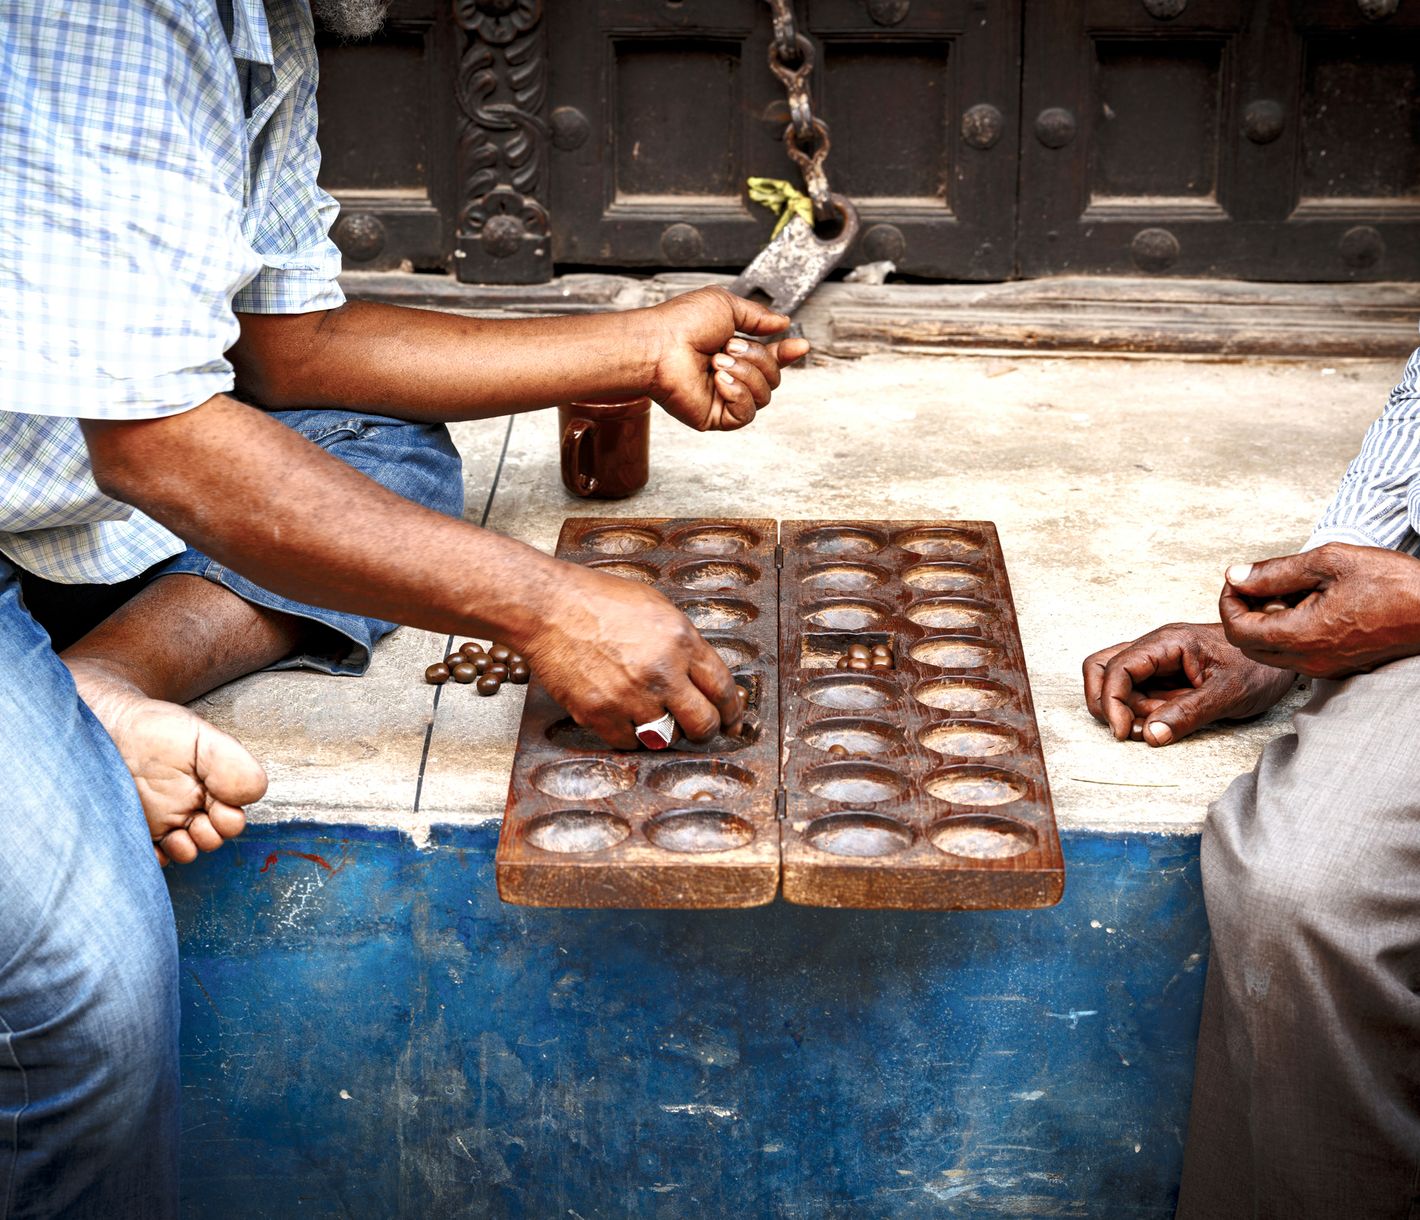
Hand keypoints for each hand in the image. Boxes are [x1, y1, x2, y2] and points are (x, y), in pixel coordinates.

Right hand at [519, 561, 741, 748]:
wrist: (549, 607)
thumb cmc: (596, 600)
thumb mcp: (656, 607)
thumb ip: (684, 642)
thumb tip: (702, 673)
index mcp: (680, 640)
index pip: (722, 688)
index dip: (731, 710)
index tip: (731, 718)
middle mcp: (661, 671)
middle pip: (703, 723)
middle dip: (707, 730)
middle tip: (701, 729)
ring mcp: (630, 696)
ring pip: (667, 738)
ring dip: (666, 732)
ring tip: (656, 717)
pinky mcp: (600, 713)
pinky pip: (629, 743)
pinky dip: (631, 736)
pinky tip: (627, 719)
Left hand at [645, 286, 810, 430]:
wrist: (658, 345)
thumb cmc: (682, 323)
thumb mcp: (726, 306)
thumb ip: (758, 316)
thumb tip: (783, 323)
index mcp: (733, 351)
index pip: (770, 359)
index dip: (787, 354)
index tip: (800, 345)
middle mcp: (731, 376)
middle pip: (773, 378)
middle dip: (757, 358)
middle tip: (727, 347)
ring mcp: (723, 398)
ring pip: (764, 396)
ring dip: (745, 374)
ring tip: (717, 362)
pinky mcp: (715, 417)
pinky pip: (746, 414)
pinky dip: (738, 395)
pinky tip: (719, 382)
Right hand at [1083, 622, 1293, 746]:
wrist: (1283, 657)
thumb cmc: (1261, 668)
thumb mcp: (1229, 693)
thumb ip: (1188, 713)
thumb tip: (1150, 734)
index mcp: (1169, 642)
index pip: (1117, 667)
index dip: (1111, 701)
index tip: (1123, 732)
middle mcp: (1156, 647)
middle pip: (1102, 668)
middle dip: (1108, 702)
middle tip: (1131, 730)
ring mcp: (1157, 661)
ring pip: (1113, 679)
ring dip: (1123, 708)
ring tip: (1153, 726)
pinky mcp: (1164, 676)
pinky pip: (1135, 691)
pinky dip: (1137, 710)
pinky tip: (1162, 722)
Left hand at [1219, 542, 1419, 677]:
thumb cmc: (1392, 583)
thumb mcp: (1329, 562)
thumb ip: (1275, 572)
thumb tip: (1235, 575)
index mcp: (1302, 635)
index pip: (1237, 630)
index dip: (1228, 602)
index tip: (1239, 580)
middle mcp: (1309, 659)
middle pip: (1248, 645)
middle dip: (1242, 613)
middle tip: (1258, 585)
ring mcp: (1323, 667)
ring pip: (1270, 652)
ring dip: (1265, 623)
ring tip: (1286, 592)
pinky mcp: (1335, 666)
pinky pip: (1295, 654)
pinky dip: (1287, 631)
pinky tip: (1307, 605)